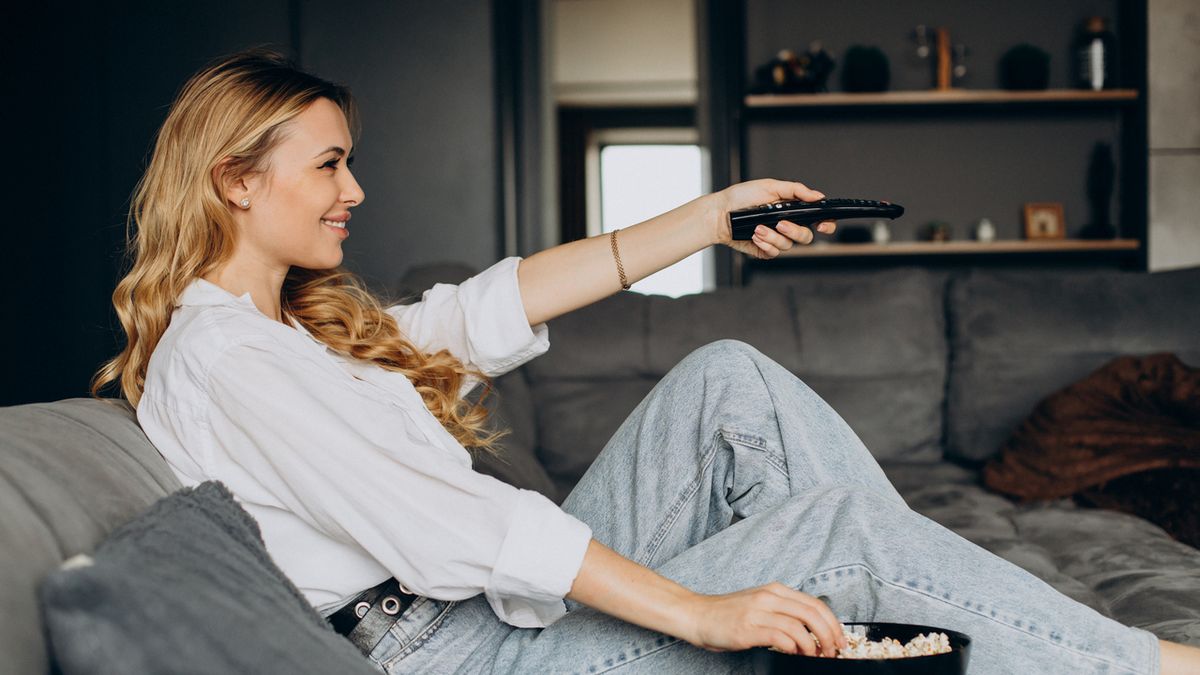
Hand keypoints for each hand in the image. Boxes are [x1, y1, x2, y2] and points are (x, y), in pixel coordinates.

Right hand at [683, 582, 848, 656]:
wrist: (697, 615)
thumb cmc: (727, 614)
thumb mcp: (759, 605)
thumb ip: (782, 612)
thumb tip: (811, 632)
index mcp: (775, 590)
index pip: (815, 603)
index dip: (833, 623)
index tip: (840, 640)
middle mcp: (769, 597)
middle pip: (813, 613)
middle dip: (830, 635)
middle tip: (833, 651)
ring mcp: (758, 611)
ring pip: (801, 626)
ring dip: (814, 645)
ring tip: (814, 656)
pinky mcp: (749, 628)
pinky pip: (781, 637)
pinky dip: (794, 648)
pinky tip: (794, 653)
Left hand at [709, 178, 837, 258]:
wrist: (719, 213)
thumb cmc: (741, 197)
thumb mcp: (770, 186)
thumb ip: (796, 191)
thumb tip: (818, 196)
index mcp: (792, 209)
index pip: (817, 219)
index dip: (826, 224)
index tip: (823, 224)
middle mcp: (786, 225)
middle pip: (806, 237)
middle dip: (795, 231)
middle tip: (781, 223)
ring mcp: (776, 239)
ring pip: (788, 246)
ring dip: (773, 237)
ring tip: (757, 228)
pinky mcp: (764, 250)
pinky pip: (773, 253)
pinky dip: (765, 244)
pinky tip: (754, 236)